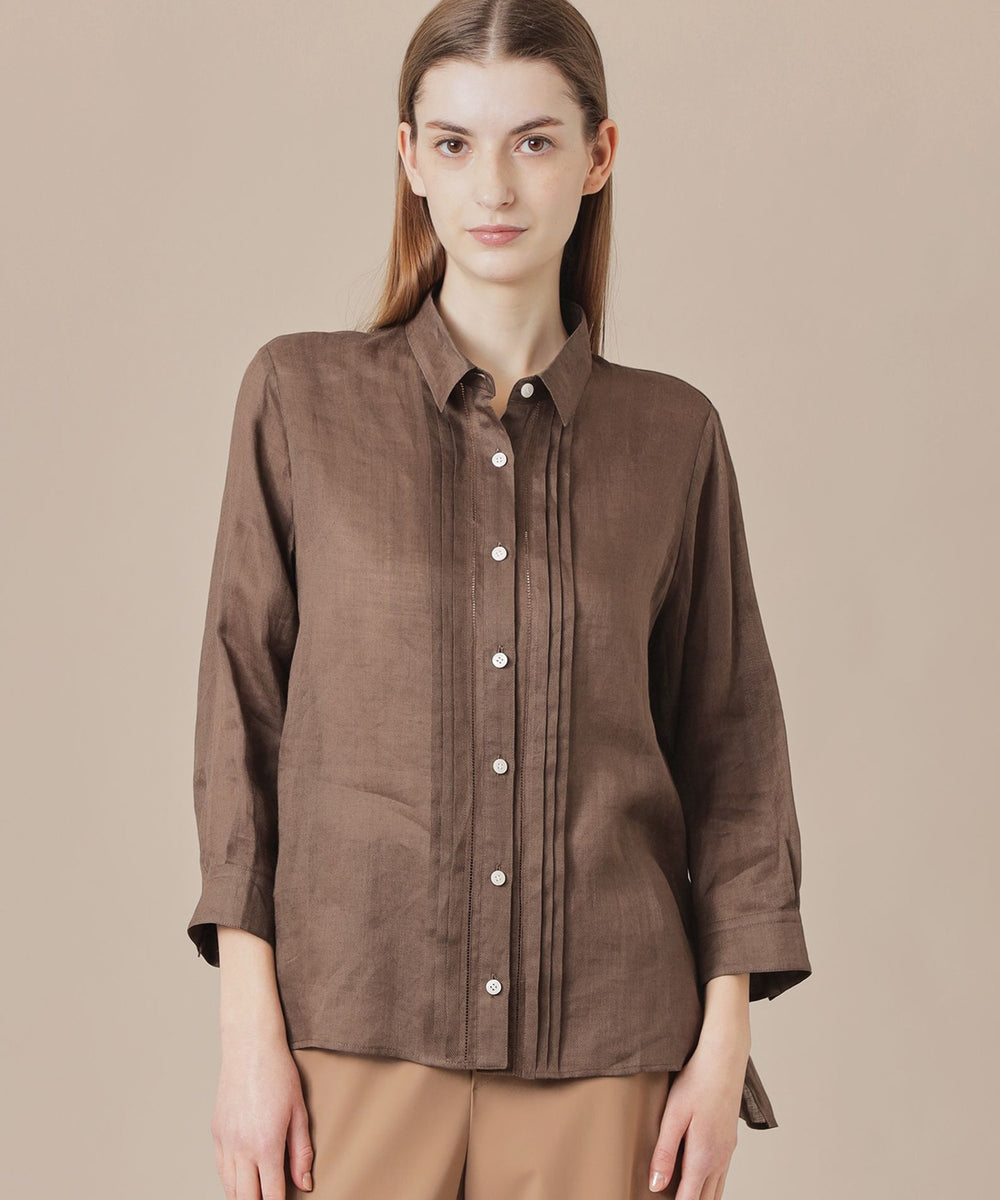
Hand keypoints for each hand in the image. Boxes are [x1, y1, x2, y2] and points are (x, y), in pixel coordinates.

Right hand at [211, 1035, 313, 1197]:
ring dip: (243, 1196)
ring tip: (257, 1194)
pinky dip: (230, 1180)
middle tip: (270, 1199)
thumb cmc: (279, 1075)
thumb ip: (302, 1152)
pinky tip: (242, 1180)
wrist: (250, 1048)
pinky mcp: (216, 1133)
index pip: (270, 1194)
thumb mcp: (299, 1113)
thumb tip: (305, 1183)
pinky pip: (220, 1168)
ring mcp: (225, 1141)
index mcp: (266, 1145)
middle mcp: (241, 1148)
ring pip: (229, 1187)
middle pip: (246, 1197)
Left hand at [648, 1039, 744, 1197]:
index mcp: (703, 1158)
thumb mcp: (674, 1116)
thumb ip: (664, 1153)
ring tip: (681, 1194)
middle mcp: (719, 1160)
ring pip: (716, 1191)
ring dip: (700, 1198)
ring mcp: (727, 1151)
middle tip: (669, 1199)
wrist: (724, 1059)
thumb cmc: (697, 1083)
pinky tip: (697, 1179)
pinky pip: (721, 1175)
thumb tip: (656, 1186)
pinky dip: (709, 1186)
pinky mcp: (729, 1141)